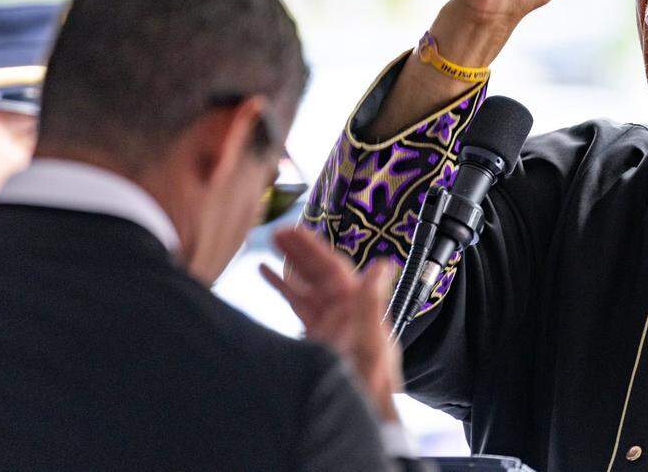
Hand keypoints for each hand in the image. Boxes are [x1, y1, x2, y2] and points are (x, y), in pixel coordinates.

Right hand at [261, 228, 401, 422]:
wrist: (361, 417)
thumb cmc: (369, 386)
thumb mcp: (369, 343)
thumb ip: (371, 304)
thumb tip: (382, 264)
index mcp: (359, 307)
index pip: (334, 268)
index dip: (312, 248)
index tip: (292, 230)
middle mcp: (346, 310)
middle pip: (320, 272)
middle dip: (299, 251)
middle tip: (275, 230)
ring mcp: (331, 322)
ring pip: (308, 285)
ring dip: (290, 264)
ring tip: (269, 242)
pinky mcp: (318, 336)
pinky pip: (299, 305)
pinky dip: (283, 287)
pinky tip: (265, 272)